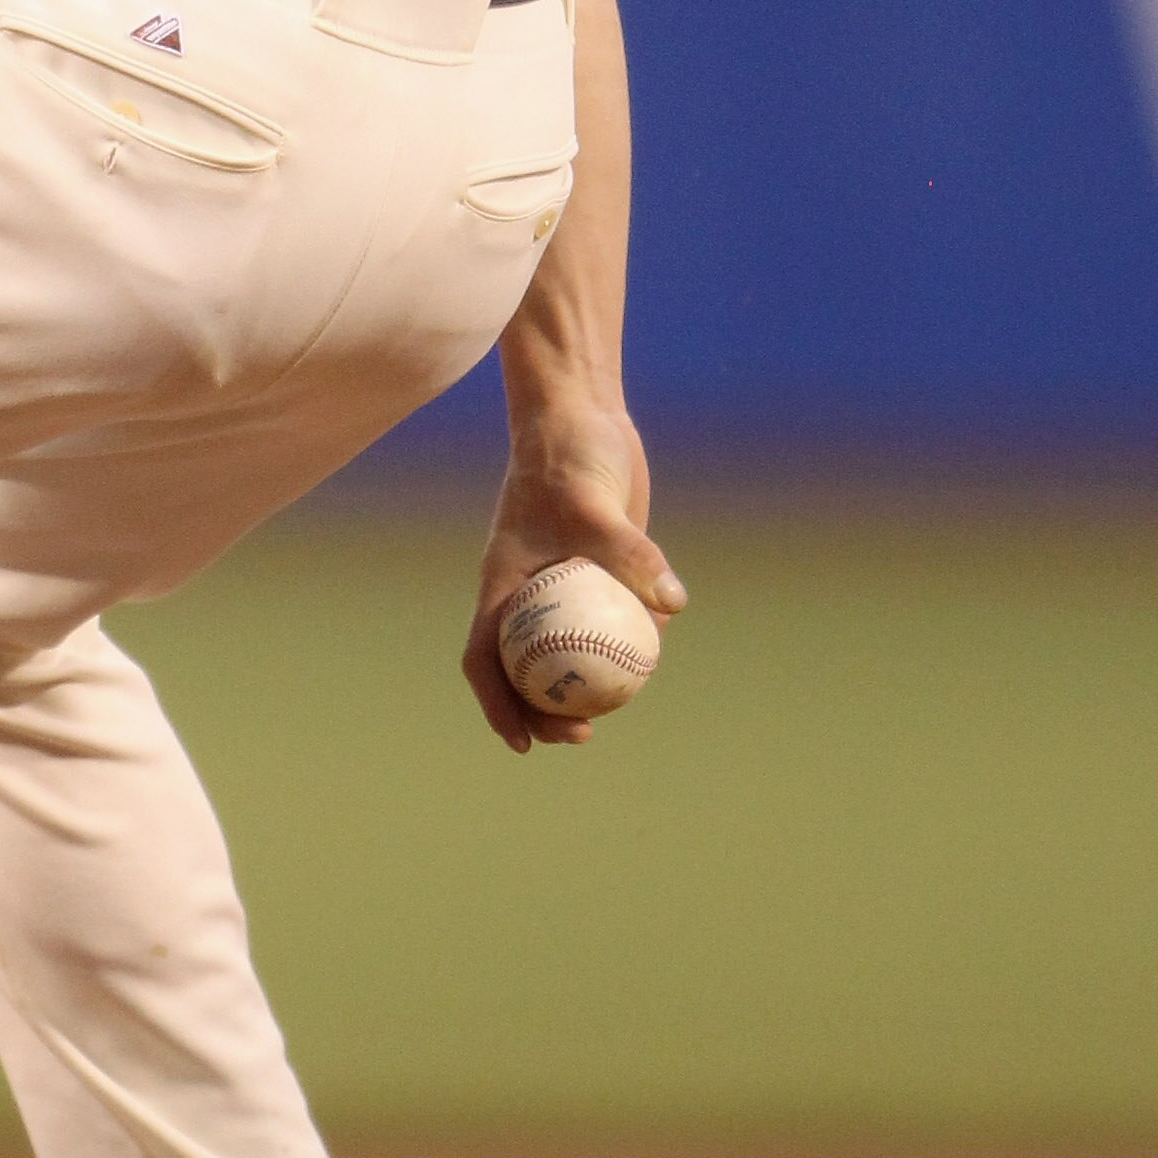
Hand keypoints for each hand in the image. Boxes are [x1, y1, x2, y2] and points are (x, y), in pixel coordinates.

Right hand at [461, 403, 684, 754]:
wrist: (583, 416)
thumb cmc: (570, 457)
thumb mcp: (593, 505)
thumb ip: (629, 552)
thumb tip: (672, 605)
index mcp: (502, 583)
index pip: (485, 656)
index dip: (498, 704)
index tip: (525, 741)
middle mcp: (526, 590)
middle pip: (522, 667)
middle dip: (543, 711)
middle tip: (583, 733)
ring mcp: (560, 582)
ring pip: (564, 649)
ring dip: (583, 685)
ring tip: (617, 709)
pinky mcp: (595, 569)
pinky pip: (603, 619)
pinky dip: (620, 642)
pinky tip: (653, 653)